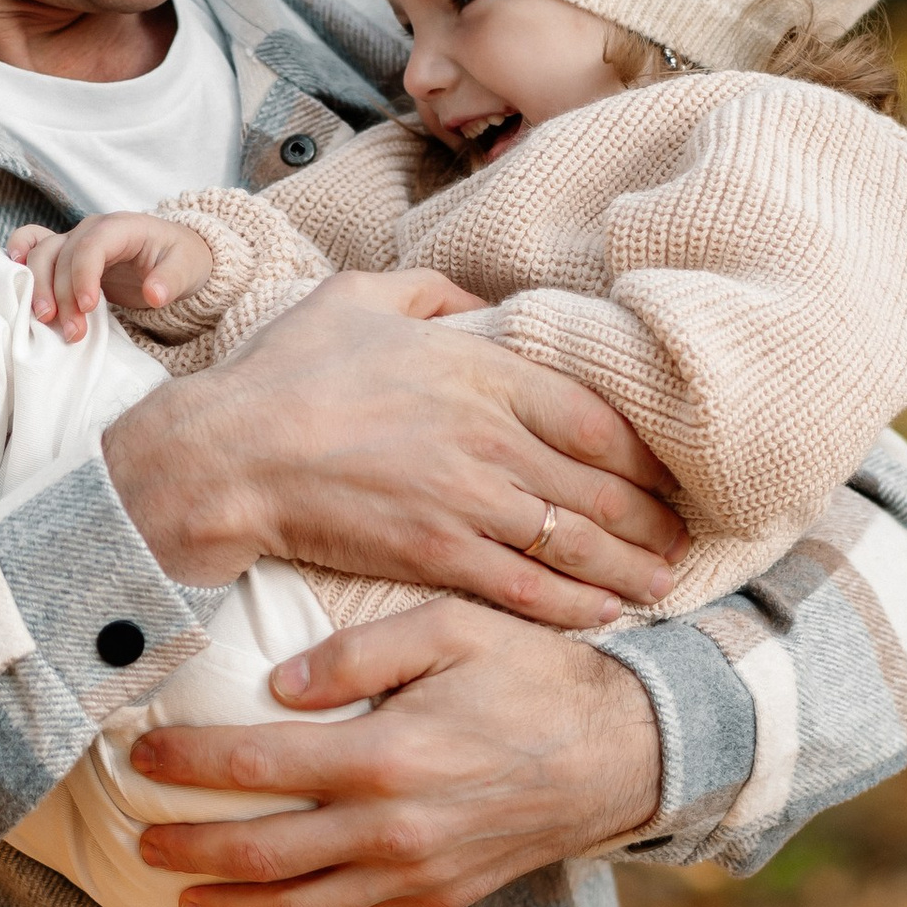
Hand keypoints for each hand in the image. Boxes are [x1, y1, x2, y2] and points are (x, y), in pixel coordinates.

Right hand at [10, 209, 215, 337]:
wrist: (174, 257)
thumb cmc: (181, 260)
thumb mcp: (187, 269)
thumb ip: (171, 280)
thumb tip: (154, 295)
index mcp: (120, 227)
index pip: (92, 246)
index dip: (83, 276)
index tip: (88, 308)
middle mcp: (91, 229)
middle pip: (61, 254)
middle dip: (60, 294)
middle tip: (72, 332)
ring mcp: (74, 240)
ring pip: (41, 255)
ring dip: (38, 289)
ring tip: (47, 323)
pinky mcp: (66, 255)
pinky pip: (32, 245)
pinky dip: (18, 256)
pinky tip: (13, 279)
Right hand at [102, 269, 685, 625]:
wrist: (224, 457)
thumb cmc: (283, 374)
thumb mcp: (358, 297)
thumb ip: (431, 292)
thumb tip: (480, 302)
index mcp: (479, 369)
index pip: (594, 414)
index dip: (643, 451)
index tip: (667, 470)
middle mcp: (488, 435)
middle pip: (600, 485)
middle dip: (652, 519)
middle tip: (682, 538)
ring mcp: (467, 499)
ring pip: (576, 541)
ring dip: (629, 568)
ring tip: (662, 584)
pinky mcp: (438, 555)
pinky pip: (528, 587)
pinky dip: (575, 605)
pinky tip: (604, 614)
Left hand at [129, 599, 664, 906]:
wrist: (622, 750)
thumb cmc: (532, 676)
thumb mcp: (451, 629)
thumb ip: (360, 651)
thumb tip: (280, 683)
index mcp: (385, 752)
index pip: (256, 765)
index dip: (189, 766)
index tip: (144, 758)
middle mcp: (393, 825)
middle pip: (262, 851)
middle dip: (190, 850)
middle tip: (141, 839)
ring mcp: (418, 872)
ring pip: (301, 906)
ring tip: (179, 899)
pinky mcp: (441, 897)